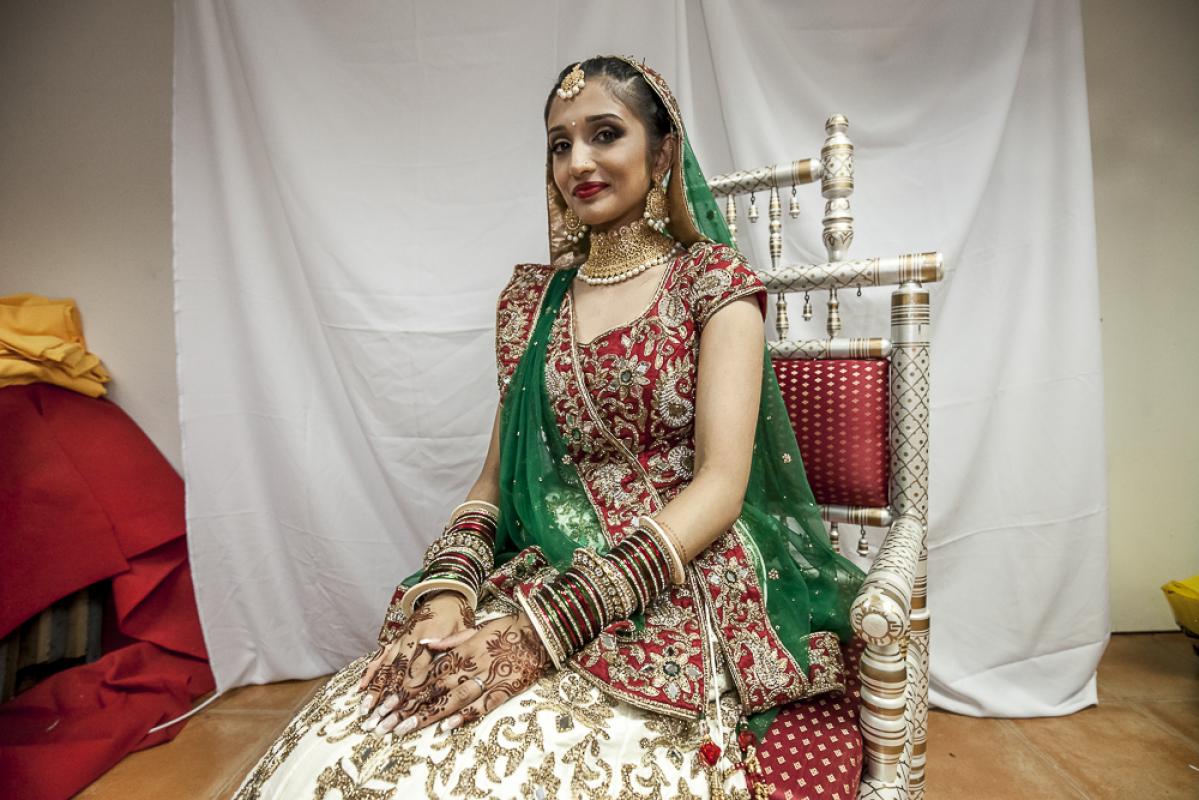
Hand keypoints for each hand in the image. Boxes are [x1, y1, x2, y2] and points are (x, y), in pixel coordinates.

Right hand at [356, 591, 473, 717]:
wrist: (446, 594)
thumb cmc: (458, 617)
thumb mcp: (462, 630)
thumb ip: (452, 644)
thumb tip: (435, 654)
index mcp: (427, 636)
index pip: (416, 669)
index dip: (408, 689)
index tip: (400, 709)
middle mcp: (408, 638)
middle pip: (396, 672)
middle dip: (387, 697)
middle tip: (379, 719)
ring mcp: (399, 639)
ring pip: (385, 667)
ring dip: (375, 689)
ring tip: (366, 710)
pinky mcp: (394, 639)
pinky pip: (379, 656)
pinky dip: (370, 672)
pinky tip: (361, 687)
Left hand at [364, 610, 549, 736]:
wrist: (540, 630)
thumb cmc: (506, 629)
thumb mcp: (475, 628)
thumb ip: (450, 641)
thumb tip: (425, 644)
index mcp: (462, 650)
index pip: (429, 673)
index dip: (407, 689)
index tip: (387, 702)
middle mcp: (471, 665)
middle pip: (435, 689)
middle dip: (409, 707)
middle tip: (387, 723)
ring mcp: (488, 678)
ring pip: (454, 698)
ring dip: (429, 714)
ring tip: (407, 727)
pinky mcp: (505, 689)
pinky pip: (483, 704)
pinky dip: (466, 715)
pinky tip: (448, 725)